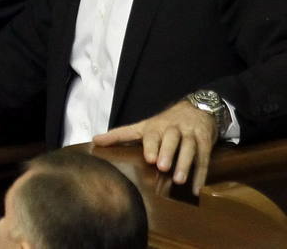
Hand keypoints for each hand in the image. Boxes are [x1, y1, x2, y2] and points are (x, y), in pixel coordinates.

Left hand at [93, 99, 220, 192]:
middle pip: (172, 139)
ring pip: (189, 148)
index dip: (151, 145)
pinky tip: (196, 188)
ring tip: (179, 180)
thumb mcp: (143, 126)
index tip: (149, 158)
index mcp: (156, 126)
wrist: (197, 109)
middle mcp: (174, 129)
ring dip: (185, 164)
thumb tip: (94, 141)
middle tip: (162, 166)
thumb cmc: (164, 123)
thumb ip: (120, 134)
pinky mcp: (205, 142)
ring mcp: (190, 135)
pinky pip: (203, 159)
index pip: (153, 134)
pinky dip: (200, 174)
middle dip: (168, 152)